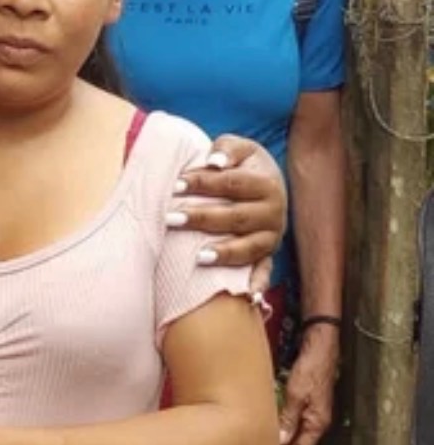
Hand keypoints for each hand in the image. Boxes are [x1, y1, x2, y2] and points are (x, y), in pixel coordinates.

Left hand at [172, 136, 286, 291]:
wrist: (270, 180)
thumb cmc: (244, 163)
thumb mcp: (240, 147)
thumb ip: (226, 149)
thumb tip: (213, 163)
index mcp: (267, 184)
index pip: (231, 184)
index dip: (203, 183)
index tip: (175, 184)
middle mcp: (274, 213)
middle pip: (236, 217)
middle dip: (202, 218)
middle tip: (170, 218)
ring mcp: (272, 236)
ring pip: (249, 248)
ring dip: (224, 253)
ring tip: (198, 257)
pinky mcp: (269, 254)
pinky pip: (264, 271)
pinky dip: (257, 284)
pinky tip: (248, 297)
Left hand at [278, 326, 338, 444]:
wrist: (320, 348)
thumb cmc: (310, 369)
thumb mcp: (297, 394)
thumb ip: (289, 417)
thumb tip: (282, 441)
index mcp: (317, 423)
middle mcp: (318, 421)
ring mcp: (314, 412)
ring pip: (298, 436)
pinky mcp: (309, 402)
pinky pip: (297, 424)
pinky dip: (287, 432)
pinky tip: (277, 433)